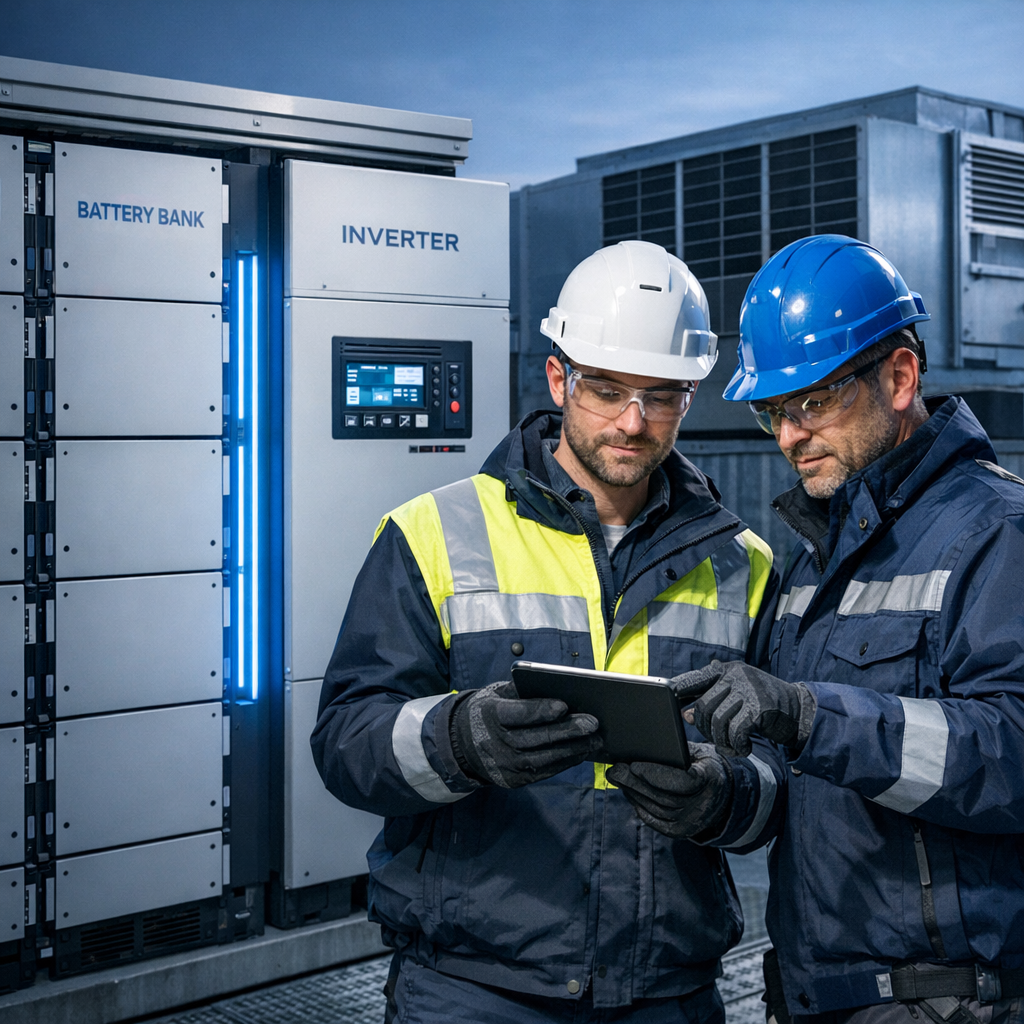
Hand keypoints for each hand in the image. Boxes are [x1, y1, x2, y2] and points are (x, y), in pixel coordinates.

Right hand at [449, 681, 600, 787]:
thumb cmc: (489, 712)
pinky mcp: (513, 780)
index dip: (540, 711)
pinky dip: (565, 762)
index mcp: (489, 716)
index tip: (563, 705)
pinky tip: (581, 752)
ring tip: (595, 739)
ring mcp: (504, 766)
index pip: (516, 714)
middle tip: (592, 723)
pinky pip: (543, 772)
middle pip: (535, 738)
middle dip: (566, 731)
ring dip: (573, 750)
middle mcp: (495, 743)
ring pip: (543, 759)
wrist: (464, 745)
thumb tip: (558, 687)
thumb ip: (523, 691)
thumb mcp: (497, 695)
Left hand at [605, 744, 732, 838]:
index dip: (656, 775)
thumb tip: (644, 745)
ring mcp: (692, 822)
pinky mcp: (680, 832)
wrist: (722, 794)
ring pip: (656, 809)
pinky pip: (655, 820)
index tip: (634, 765)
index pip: (682, 781)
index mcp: (710, 780)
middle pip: (663, 797)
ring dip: (633, 793)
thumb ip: (677, 751)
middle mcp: (703, 805)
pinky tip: (628, 793)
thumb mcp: (699, 753)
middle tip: (615, 770)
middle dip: (635, 783)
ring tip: (617, 778)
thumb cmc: (704, 766)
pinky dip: (639, 807)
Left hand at [669, 660, 815, 757]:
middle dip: (704, 728)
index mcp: (726, 671)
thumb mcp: (737, 697)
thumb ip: (712, 700)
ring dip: (722, 740)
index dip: (678, 689)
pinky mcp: (760, 706)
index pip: (695, 678)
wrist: (798, 710)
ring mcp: (748, 689)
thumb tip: (684, 713)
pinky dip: (737, 745)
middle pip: (703, 706)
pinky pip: (736, 731)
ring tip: (732, 746)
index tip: (665, 698)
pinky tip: (745, 748)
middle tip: (718, 738)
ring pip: (717, 721)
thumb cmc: (761, 706)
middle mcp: (735, 675)